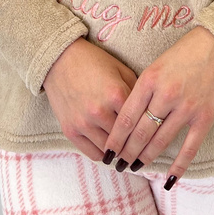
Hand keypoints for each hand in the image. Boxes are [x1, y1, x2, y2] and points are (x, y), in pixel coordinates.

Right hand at [43, 38, 137, 161]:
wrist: (60, 59)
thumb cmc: (93, 62)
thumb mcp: (121, 70)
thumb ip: (137, 91)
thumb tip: (149, 111)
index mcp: (116, 94)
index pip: (139, 122)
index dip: (147, 128)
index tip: (153, 135)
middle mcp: (100, 111)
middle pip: (126, 139)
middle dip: (135, 143)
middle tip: (142, 147)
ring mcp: (83, 123)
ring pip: (110, 150)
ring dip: (119, 151)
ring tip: (126, 150)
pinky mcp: (70, 130)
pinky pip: (93, 153)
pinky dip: (104, 154)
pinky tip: (109, 149)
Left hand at [101, 26, 213, 184]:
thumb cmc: (185, 53)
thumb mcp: (157, 65)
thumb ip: (143, 90)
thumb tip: (129, 119)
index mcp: (149, 80)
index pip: (125, 117)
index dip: (114, 139)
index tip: (107, 152)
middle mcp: (165, 95)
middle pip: (139, 133)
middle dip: (126, 152)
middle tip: (117, 165)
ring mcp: (186, 108)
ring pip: (159, 141)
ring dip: (145, 158)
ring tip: (135, 168)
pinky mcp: (205, 117)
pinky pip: (189, 148)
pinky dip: (178, 166)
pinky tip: (169, 179)